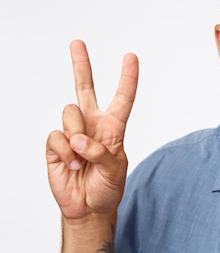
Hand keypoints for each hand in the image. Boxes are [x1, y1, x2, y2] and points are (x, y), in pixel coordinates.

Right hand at [46, 40, 138, 220]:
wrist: (87, 209)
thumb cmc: (107, 189)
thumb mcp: (115, 170)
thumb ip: (101, 152)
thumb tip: (77, 139)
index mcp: (114, 127)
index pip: (123, 98)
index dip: (127, 78)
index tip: (130, 56)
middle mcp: (92, 124)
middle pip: (85, 89)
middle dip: (81, 65)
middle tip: (77, 43)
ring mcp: (72, 133)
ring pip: (70, 112)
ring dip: (77, 135)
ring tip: (81, 158)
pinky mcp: (55, 145)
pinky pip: (56, 136)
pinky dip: (64, 152)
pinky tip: (70, 165)